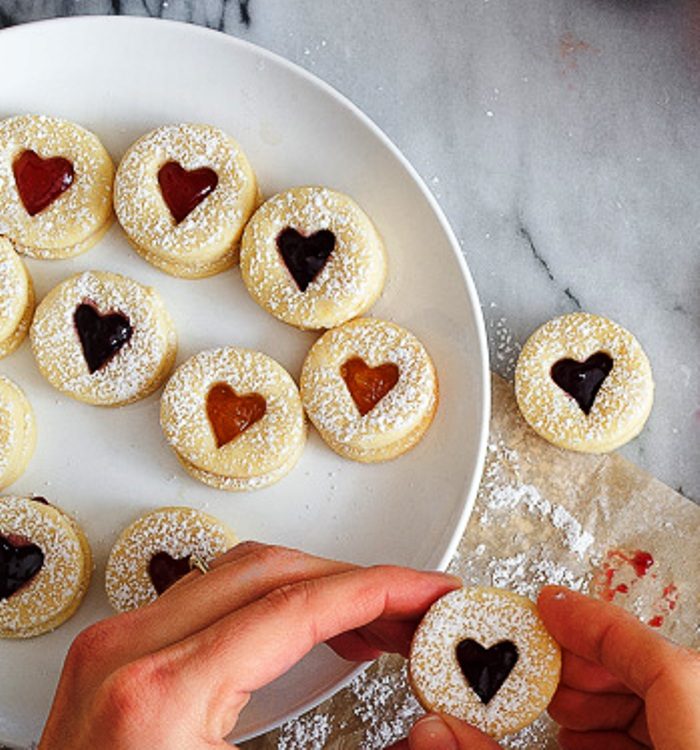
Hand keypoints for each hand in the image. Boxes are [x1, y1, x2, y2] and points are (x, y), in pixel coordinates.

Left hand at [39, 542, 459, 748]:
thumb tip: (443, 733)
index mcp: (162, 697)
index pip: (299, 604)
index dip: (382, 589)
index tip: (431, 592)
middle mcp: (127, 653)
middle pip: (273, 572)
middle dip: (358, 585)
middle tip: (415, 612)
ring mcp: (114, 649)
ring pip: (240, 573)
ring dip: (318, 588)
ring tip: (376, 622)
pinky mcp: (115, 658)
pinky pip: (209, 598)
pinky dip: (273, 604)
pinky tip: (309, 629)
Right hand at [396, 586, 699, 749]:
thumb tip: (434, 731)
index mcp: (695, 737)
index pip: (652, 657)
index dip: (592, 621)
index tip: (549, 603)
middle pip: (657, 672)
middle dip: (584, 664)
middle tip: (536, 669)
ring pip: (666, 700)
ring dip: (602, 697)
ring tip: (557, 713)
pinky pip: (672, 733)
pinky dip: (624, 730)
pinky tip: (583, 746)